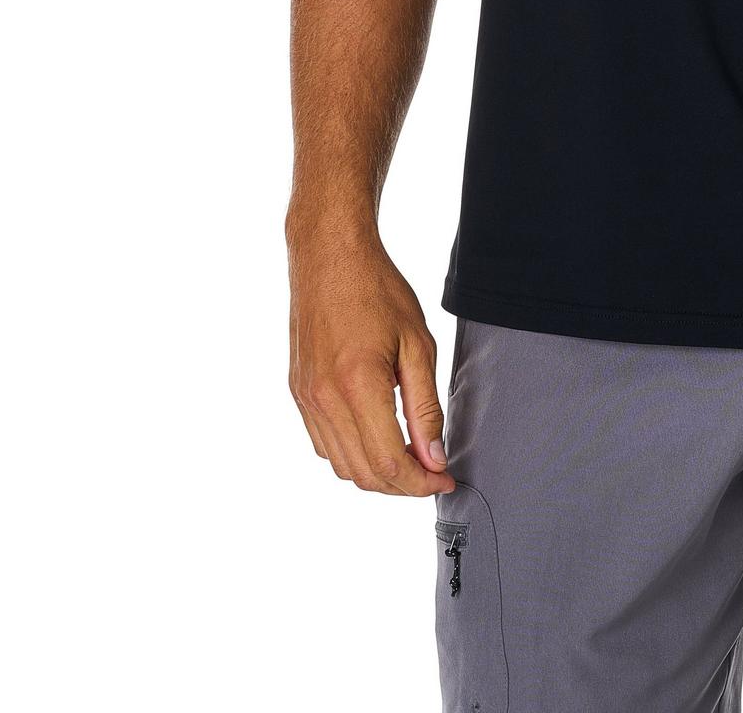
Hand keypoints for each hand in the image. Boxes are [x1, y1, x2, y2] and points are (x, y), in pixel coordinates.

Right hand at [288, 224, 456, 497]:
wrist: (329, 257)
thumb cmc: (377, 290)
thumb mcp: (417, 344)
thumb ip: (425, 406)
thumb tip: (434, 456)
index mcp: (358, 386)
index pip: (389, 463)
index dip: (420, 482)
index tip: (445, 478)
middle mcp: (324, 400)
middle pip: (363, 473)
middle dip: (402, 485)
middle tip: (432, 471)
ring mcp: (305, 398)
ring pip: (340, 466)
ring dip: (376, 474)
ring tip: (409, 457)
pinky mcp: (298, 392)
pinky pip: (322, 445)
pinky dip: (351, 455)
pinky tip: (377, 437)